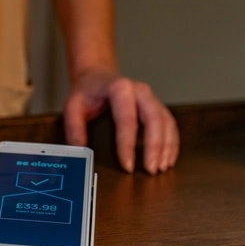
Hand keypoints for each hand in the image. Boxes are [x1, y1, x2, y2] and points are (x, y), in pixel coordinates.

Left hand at [63, 68, 179, 173]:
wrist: (97, 76)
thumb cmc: (87, 92)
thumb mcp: (73, 105)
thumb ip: (74, 127)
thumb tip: (80, 149)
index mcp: (119, 88)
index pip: (127, 119)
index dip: (128, 145)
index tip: (127, 165)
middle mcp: (140, 90)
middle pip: (154, 119)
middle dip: (154, 147)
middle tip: (151, 169)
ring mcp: (151, 97)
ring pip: (166, 122)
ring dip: (167, 146)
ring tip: (161, 167)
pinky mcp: (157, 105)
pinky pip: (170, 123)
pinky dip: (172, 142)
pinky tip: (168, 157)